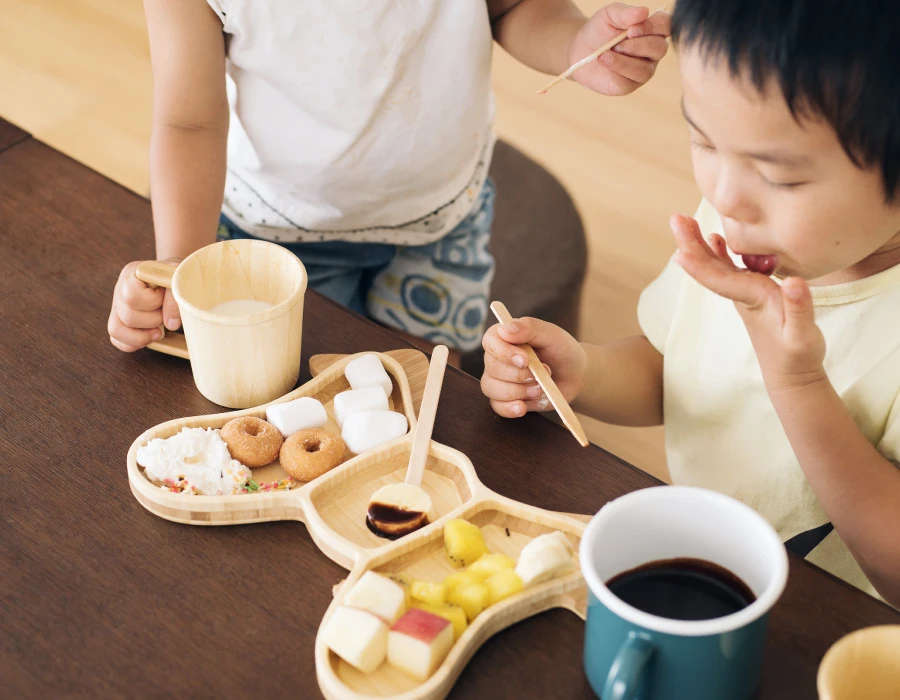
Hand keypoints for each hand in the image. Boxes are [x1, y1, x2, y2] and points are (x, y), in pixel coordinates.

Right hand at [108, 259, 181, 351]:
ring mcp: (117, 306)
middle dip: (153, 320)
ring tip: (160, 331)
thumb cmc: (176, 276)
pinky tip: (149, 338)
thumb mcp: (179, 280)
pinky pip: (116, 338)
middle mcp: (120, 289)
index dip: (152, 302)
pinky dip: (133, 344)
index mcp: (132, 273)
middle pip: (128, 316)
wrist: (172, 275)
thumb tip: (170, 325)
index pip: (132, 296)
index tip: (164, 297)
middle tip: (166, 315)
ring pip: (116, 329)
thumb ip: (175, 298)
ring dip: (142, 336)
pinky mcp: (119, 320)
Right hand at [481, 317, 586, 417]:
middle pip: (492, 368)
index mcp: (504, 337)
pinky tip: (523, 407)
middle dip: (519, 375)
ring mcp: (497, 380)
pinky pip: (497, 406)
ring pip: (491, 388)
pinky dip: (510, 408)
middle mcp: (496, 358)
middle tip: (545, 372)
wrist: (573, 375)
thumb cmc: (561, 350)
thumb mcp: (551, 334)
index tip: (525, 360)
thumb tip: (505, 329)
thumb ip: (530, 327)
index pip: (490, 341)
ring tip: (539, 389)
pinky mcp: (504, 399)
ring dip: (518, 391)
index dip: (503, 352)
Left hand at [568, 3, 670, 95]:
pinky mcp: (628, 86)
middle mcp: (653, 51)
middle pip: (660, 49)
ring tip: (604, 55)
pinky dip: (614, 72)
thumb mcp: (609, 15)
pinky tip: (603, 63)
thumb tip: (644, 12)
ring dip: (623, 62)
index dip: (652, 27)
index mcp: (653, 30)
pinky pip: (628, 83)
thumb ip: (625, 13)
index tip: (631, 30)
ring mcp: (643, 70)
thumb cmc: (599, 30)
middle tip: (616, 44)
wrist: (580, 50)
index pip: (666, 26)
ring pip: (644, 70)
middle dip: (636, 46)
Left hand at [670, 215, 827, 393]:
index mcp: (752, 299)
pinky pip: (731, 269)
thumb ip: (800, 309)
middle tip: (675, 218)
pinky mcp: (752, 294)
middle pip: (710, 267)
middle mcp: (742, 294)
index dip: (699, 262)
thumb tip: (794, 282)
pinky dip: (720, 252)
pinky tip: (715, 239)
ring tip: (684, 221)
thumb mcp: (804, 335)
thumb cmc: (798, 356)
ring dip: (699, 244)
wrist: (791, 374)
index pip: (719, 279)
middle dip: (691, 243)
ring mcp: (744, 294)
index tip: (680, 246)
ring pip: (717, 265)